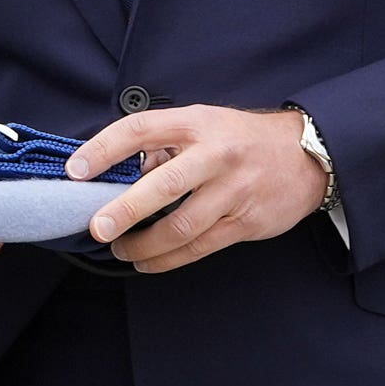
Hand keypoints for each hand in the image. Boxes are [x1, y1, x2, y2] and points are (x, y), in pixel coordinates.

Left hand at [69, 105, 329, 274]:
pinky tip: (148, 262)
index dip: (104, 149)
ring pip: (182, 227)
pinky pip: (199, 247)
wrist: (308, 156)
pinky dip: (168, 259)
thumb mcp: (204, 123)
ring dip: (144, 244)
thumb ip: (166, 144)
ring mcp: (233, 191)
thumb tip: (125, 173)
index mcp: (197, 123)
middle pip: (164, 185)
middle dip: (125, 210)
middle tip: (97, 228)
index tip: (76, 170)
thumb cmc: (243, 139)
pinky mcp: (245, 223)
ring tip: (120, 249)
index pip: (140, 130)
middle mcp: (215, 156)